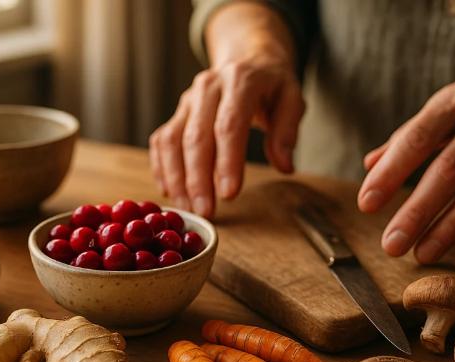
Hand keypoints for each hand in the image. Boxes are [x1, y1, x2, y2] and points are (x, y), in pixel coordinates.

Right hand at [149, 59, 304, 217]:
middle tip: (206, 211)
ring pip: (173, 141)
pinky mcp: (177, 113)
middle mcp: (208, 87)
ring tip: (187, 208)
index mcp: (240, 80)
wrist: (247, 57)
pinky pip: (161, 141)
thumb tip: (284, 166)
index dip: (228, 162)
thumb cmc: (272, 85)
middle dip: (198, 178)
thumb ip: (287, 131)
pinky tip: (170, 192)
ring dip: (177, 178)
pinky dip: (162, 168)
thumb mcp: (292, 98)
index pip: (230, 125)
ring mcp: (188, 100)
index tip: (230, 194)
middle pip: (197, 136)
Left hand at [357, 79, 454, 263]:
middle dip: (418, 211)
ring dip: (450, 227)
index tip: (366, 205)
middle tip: (391, 245)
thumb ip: (406, 137)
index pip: (417, 139)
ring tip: (423, 254)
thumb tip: (369, 166)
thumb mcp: (442, 110)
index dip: (391, 173)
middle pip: (450, 170)